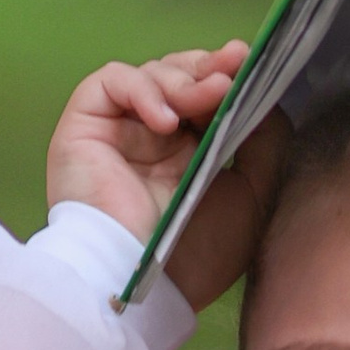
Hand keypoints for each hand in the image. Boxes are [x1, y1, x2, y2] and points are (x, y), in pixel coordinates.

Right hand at [47, 44, 246, 246]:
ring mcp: (119, 131)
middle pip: (179, 76)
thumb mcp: (251, 195)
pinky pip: (110, 82)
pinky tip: (165, 120)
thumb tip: (264, 98)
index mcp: (188, 153)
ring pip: (150, 74)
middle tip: (232, 67)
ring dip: (183, 80)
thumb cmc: (196, 254)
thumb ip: (263, 143)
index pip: (205, 95)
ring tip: (207, 97)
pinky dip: (141, 90)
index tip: (249, 62)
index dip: (225, 75)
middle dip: (208, 69)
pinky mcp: (85, 126)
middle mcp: (152, 138)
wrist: (147, 287)